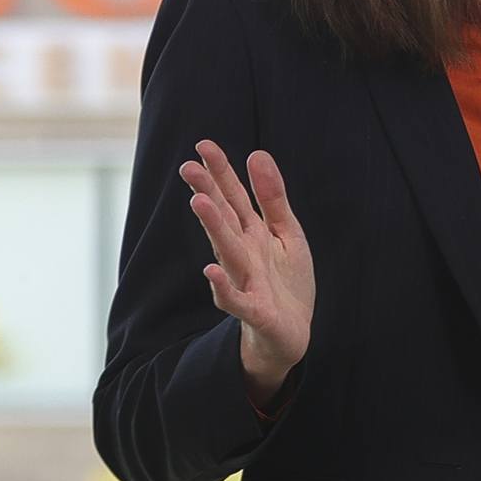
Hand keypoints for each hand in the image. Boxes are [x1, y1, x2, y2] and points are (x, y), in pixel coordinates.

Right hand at [184, 139, 313, 401]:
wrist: (291, 336)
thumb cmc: (285, 282)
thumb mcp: (287, 233)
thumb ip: (273, 198)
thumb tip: (257, 153)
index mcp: (251, 233)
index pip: (232, 197)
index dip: (220, 172)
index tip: (203, 145)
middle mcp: (242, 253)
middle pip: (224, 220)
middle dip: (207, 194)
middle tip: (188, 167)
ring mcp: (245, 281)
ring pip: (226, 252)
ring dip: (213, 229)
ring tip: (199, 204)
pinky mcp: (253, 310)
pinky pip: (235, 299)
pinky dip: (222, 287)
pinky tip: (210, 272)